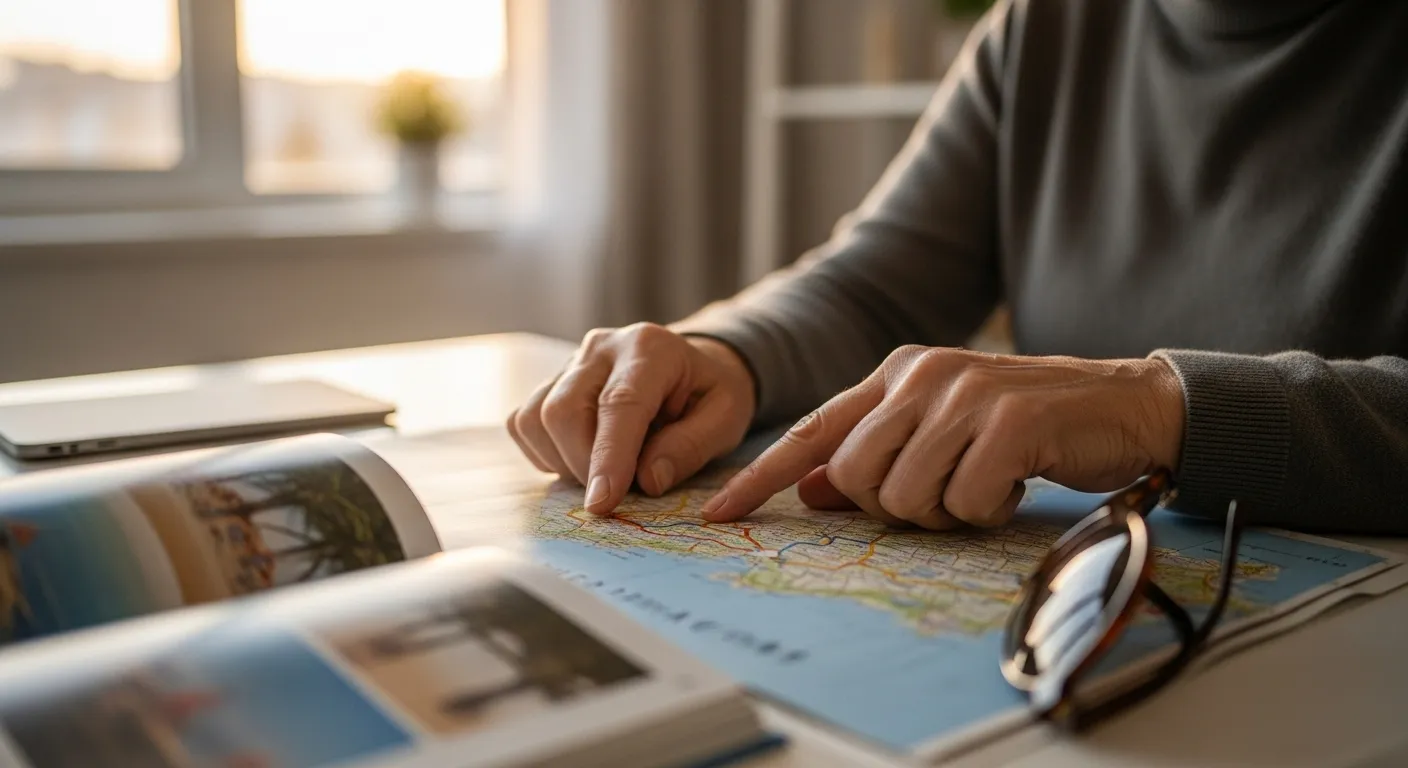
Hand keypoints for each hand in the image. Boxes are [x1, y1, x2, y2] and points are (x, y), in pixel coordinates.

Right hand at [507, 323, 756, 514]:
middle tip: (621, 491)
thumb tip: (647, 479)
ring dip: (565, 463)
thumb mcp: (727, 418)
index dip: (608, 456)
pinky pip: (523, 424)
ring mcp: (569, 363)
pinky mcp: (548, 382)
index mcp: (650, 349)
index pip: (619, 404)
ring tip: (608, 470)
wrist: (689, 367)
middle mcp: (601, 348)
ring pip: (536, 420)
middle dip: (584, 466)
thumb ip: (691, 447)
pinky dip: (547, 454)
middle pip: (564, 410)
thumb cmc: (709, 395)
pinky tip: (582, 457)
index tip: (602, 503)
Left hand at [701, 346, 1184, 528]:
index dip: (761, 476)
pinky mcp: (1008, 421)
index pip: (812, 431)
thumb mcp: (942, 436)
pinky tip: (1015, 482)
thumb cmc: (1026, 430)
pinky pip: (963, 503)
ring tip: (985, 482)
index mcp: (896, 375)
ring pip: (904, 497)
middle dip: (896, 506)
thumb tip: (814, 491)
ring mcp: (965, 395)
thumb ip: (876, 456)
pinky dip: (988, 510)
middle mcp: (921, 376)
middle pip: (855, 478)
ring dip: (946, 511)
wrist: (1123, 407)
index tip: (716, 513)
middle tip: (947, 491)